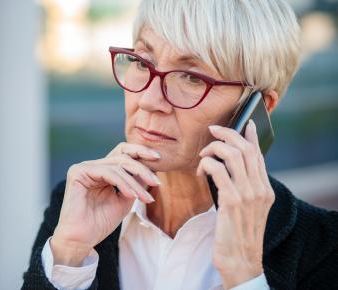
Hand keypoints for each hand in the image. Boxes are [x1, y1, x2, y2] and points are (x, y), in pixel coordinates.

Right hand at [51, 142, 160, 265]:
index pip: (123, 153)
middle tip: (156, 182)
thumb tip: (152, 167)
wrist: (81, 239)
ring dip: (135, 182)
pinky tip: (131, 196)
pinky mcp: (78, 172)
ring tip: (145, 198)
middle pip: (122, 156)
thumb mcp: (126, 199)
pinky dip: (123, 183)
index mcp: (102, 170)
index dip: (141, 152)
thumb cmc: (101, 222)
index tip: (159, 160)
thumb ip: (136, 183)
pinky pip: (107, 172)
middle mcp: (93, 165)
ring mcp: (84, 168)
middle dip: (142, 168)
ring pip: (117, 165)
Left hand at [197, 120, 274, 288]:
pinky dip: (207, 164)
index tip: (244, 122)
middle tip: (212, 130)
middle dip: (228, 133)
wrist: (240, 260)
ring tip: (203, 155)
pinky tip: (200, 170)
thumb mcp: (246, 209)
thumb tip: (227, 167)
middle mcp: (260, 189)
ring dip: (214, 148)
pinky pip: (218, 170)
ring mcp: (247, 195)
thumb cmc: (238, 234)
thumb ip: (243, 188)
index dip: (250, 136)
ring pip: (233, 155)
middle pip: (246, 149)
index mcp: (265, 190)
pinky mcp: (231, 201)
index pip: (258, 155)